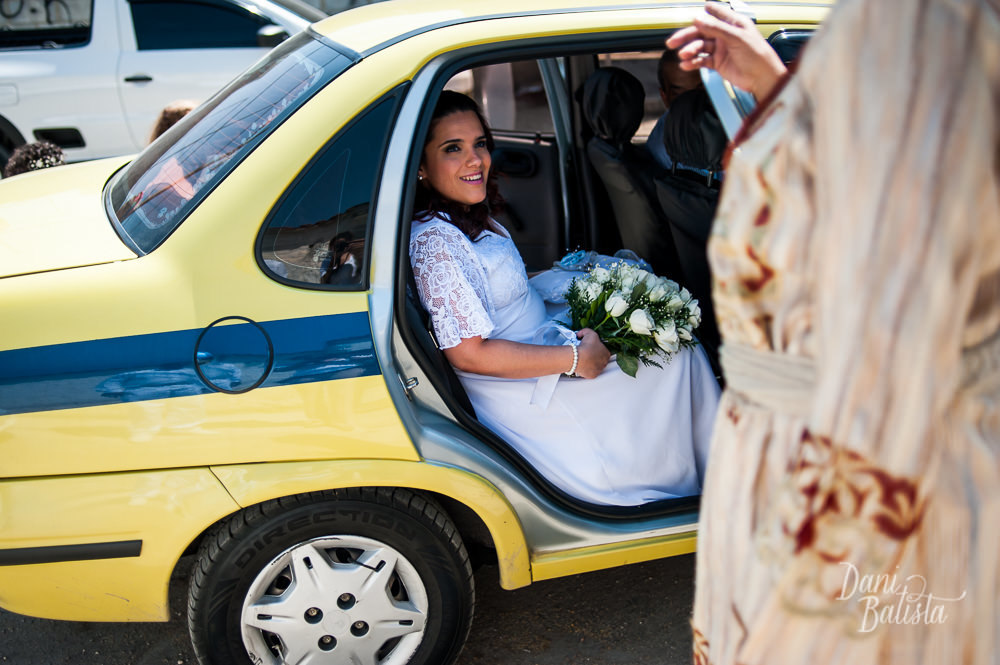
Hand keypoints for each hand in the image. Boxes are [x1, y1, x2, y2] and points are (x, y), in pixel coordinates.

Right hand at [573, 328, 610, 378]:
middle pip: (600, 359)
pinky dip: (586, 369)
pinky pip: (590, 372)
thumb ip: (586, 331)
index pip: (604, 350)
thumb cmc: (586, 346)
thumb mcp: (589, 332)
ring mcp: (599, 370)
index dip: (596, 348)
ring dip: (591, 363)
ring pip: (595, 366)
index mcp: (607, 353)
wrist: (578, 357)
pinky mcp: (592, 375)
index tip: (591, 347)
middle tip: (587, 353)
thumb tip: (581, 334)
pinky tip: (582, 365)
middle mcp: (605, 362)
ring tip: (583, 359)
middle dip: (594, 356)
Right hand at [665, 1, 786, 100]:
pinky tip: (686, 65)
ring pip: (700, 46)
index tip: (693, 14)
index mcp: (733, 23)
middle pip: (701, 32)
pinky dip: (693, 62)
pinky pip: (702, 60)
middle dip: (686, 36)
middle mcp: (725, 35)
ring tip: (683, 55)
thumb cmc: (757, 55)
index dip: (705, 12)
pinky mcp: (717, 63)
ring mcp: (720, 49)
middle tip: (672, 42)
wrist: (762, 78)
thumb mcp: (737, 37)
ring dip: (690, 50)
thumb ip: (716, 28)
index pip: (716, 13)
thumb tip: (698, 18)